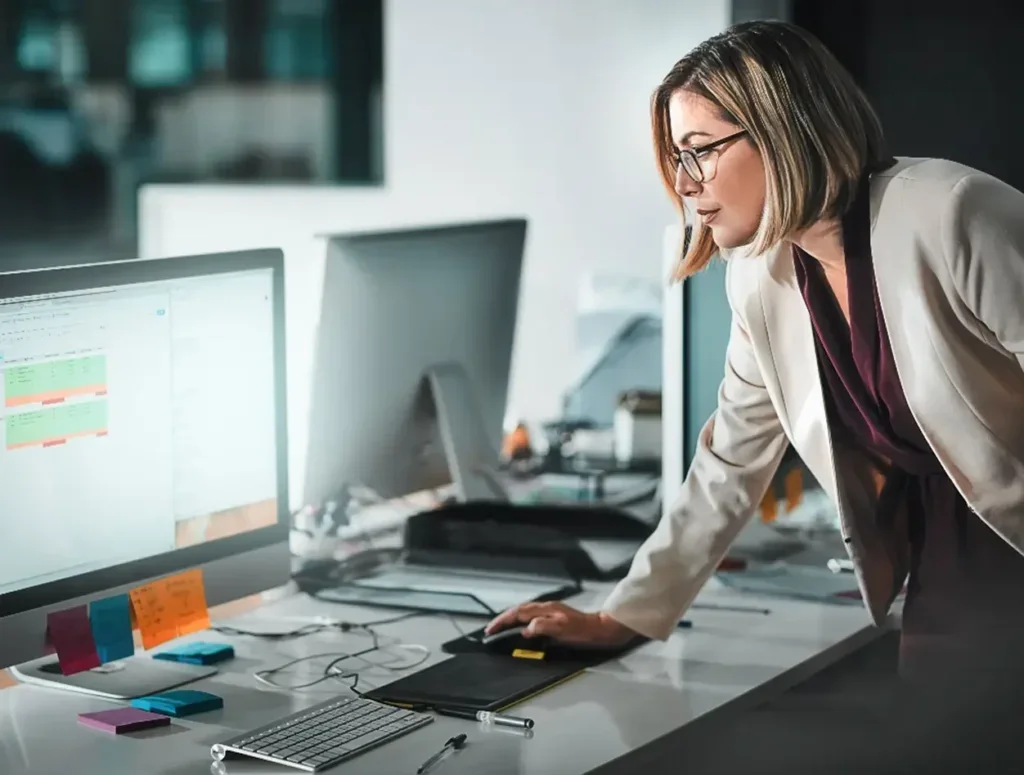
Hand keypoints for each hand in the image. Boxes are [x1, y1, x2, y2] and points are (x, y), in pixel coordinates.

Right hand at [484, 601, 636, 646]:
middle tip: (491, 629)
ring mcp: (551, 611)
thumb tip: (525, 629)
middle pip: (519, 610)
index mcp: (546, 610)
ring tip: (502, 628)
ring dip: (511, 619)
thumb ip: (543, 627)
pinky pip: (532, 616)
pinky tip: (523, 628)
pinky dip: (521, 621)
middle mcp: (547, 607)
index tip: (491, 630)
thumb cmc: (584, 631)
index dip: (503, 621)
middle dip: (503, 619)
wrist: (602, 629)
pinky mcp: (556, 617)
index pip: (518, 613)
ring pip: (525, 612)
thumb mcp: (563, 630)